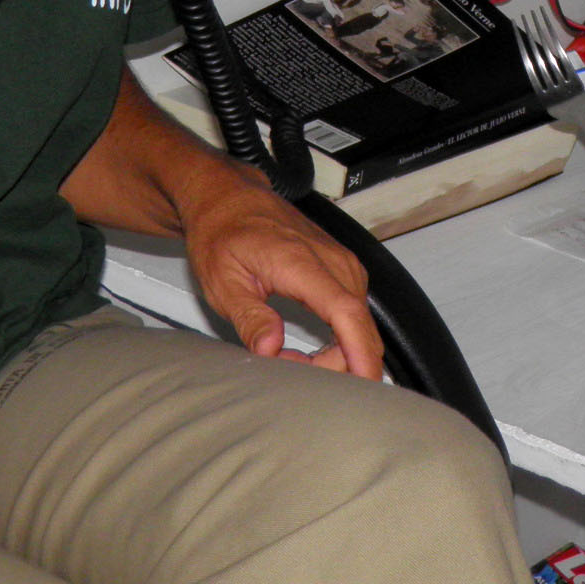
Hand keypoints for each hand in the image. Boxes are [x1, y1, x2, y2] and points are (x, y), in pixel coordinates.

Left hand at [178, 165, 384, 378]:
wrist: (229, 199)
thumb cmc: (223, 233)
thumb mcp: (221, 281)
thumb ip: (249, 317)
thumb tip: (270, 348)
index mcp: (301, 262)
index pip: (345, 312)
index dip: (359, 352)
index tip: (363, 384)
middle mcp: (331, 260)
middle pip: (360, 326)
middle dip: (338, 366)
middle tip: (290, 372)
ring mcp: (342, 263)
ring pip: (361, 324)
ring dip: (337, 354)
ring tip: (291, 357)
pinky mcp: (344, 269)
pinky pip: (356, 314)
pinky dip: (340, 339)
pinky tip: (312, 348)